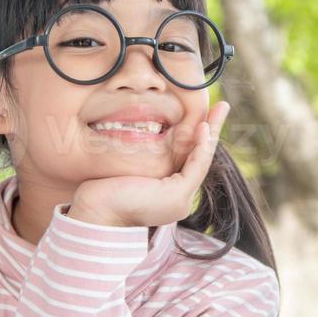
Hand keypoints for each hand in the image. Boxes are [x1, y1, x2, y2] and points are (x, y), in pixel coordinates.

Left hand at [67, 102, 227, 227]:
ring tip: (221, 108)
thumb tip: (146, 131)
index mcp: (167, 193)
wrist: (94, 210)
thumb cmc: (102, 189)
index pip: (188, 160)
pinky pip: (195, 166)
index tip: (202, 115)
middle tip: (223, 106)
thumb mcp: (129, 166)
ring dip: (213, 132)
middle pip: (200, 158)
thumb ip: (143, 155)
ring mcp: (180, 200)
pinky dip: (201, 146)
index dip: (198, 137)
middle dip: (213, 130)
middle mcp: (179, 199)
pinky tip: (203, 128)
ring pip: (202, 160)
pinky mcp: (177, 197)